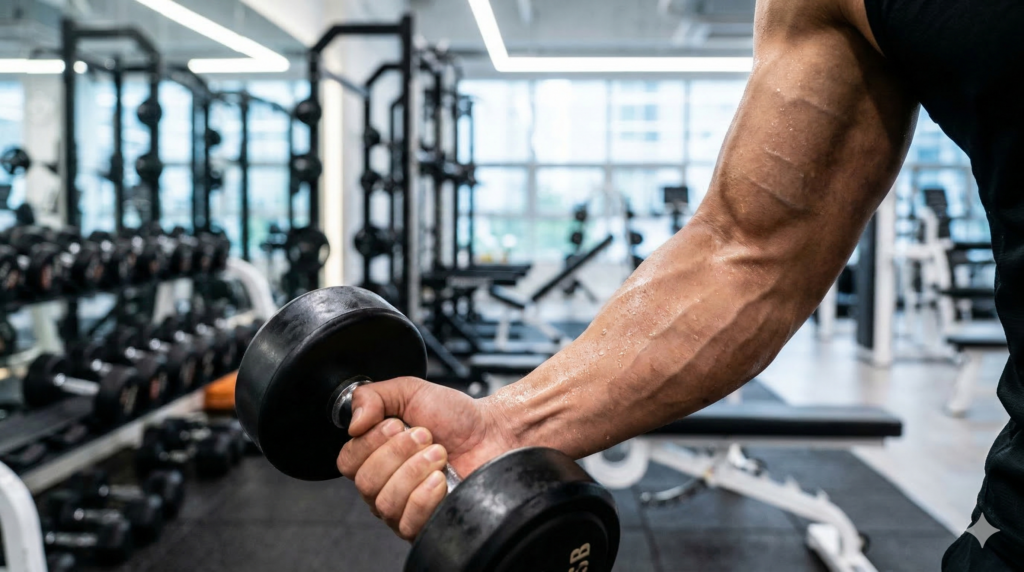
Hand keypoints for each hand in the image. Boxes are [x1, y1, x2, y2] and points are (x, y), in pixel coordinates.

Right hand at [337, 377, 514, 539]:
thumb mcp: (410, 391)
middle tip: (426, 437)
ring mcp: (403, 509)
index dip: (370, 443)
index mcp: (374, 456)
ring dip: (415, 471)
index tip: (398, 425)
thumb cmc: (454, 416)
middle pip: (365, 483)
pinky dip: (424, 497)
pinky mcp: (424, 526)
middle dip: (399, 453)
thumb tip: (352, 422)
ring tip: (439, 455)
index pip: (347, 462)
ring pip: (385, 503)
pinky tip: (440, 480)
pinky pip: (407, 522)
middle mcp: (384, 485)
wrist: (492, 433)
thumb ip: (373, 396)